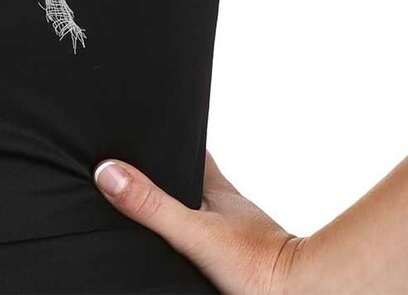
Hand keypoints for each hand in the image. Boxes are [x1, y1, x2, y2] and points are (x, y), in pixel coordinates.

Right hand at [94, 152, 311, 294]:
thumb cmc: (259, 263)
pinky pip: (211, 244)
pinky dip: (196, 245)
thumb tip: (109, 172)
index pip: (191, 150)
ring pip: (204, 214)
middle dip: (169, 179)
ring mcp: (236, 235)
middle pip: (194, 182)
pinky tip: (187, 256)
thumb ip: (152, 204)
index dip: (170, 139)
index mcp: (216, 189)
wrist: (297, 294)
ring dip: (184, 214)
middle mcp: (228, 208)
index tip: (148, 128)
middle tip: (141, 174)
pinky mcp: (239, 263)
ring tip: (156, 216)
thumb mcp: (194, 231)